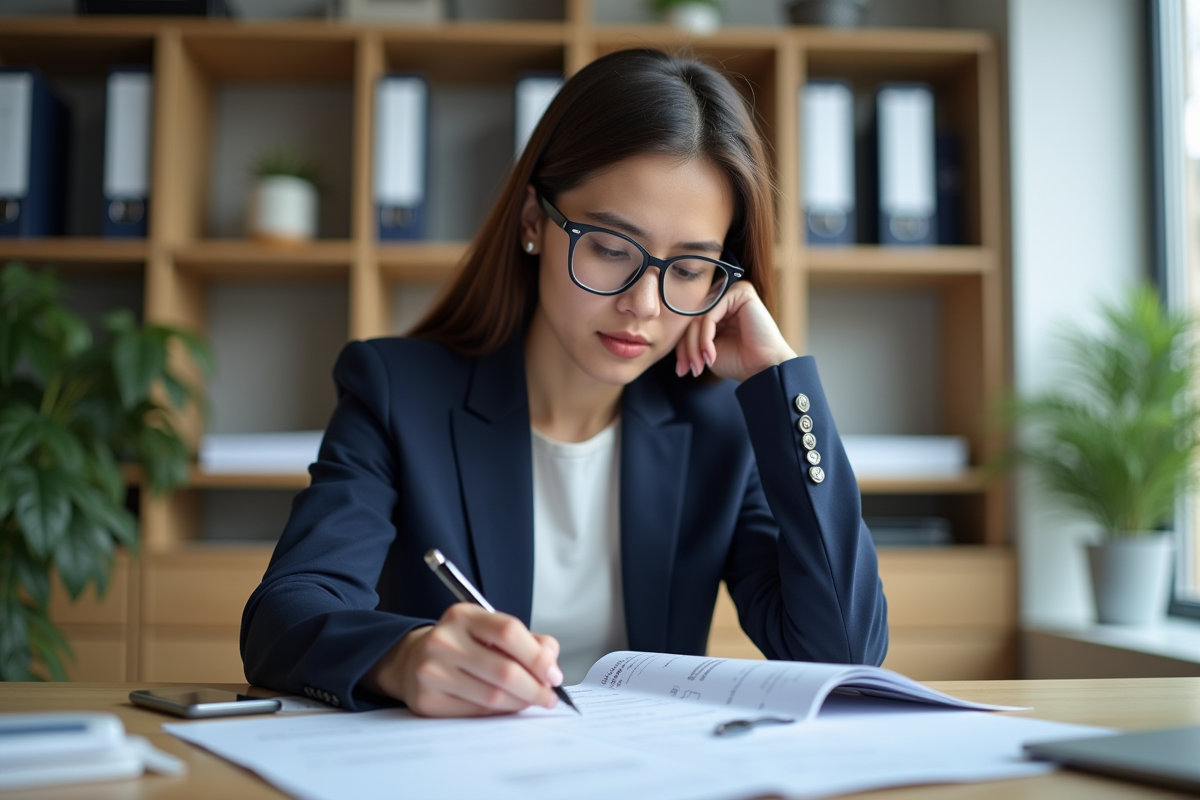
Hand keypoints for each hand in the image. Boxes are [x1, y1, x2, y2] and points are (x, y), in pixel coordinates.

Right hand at [365, 604, 562, 716]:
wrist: (412, 660)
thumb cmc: (462, 645)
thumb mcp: (490, 630)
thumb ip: (526, 641)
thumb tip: (551, 663)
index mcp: (463, 615)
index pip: (509, 632)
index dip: (538, 657)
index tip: (554, 675)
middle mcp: (443, 640)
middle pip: (504, 669)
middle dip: (535, 688)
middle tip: (549, 697)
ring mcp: (431, 671)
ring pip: (492, 696)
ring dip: (520, 703)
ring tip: (531, 702)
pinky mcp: (426, 700)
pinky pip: (476, 712)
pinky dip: (498, 713)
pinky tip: (505, 707)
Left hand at [675, 282, 796, 382]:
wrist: (764, 369)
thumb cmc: (740, 361)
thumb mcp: (705, 350)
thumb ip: (690, 337)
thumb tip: (668, 336)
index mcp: (717, 310)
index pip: (690, 323)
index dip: (682, 347)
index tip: (681, 370)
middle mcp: (724, 298)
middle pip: (691, 319)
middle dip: (686, 348)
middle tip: (687, 370)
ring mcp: (732, 293)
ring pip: (698, 316)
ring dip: (694, 345)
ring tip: (699, 365)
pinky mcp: (741, 292)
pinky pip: (710, 313)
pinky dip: (705, 336)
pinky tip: (711, 354)